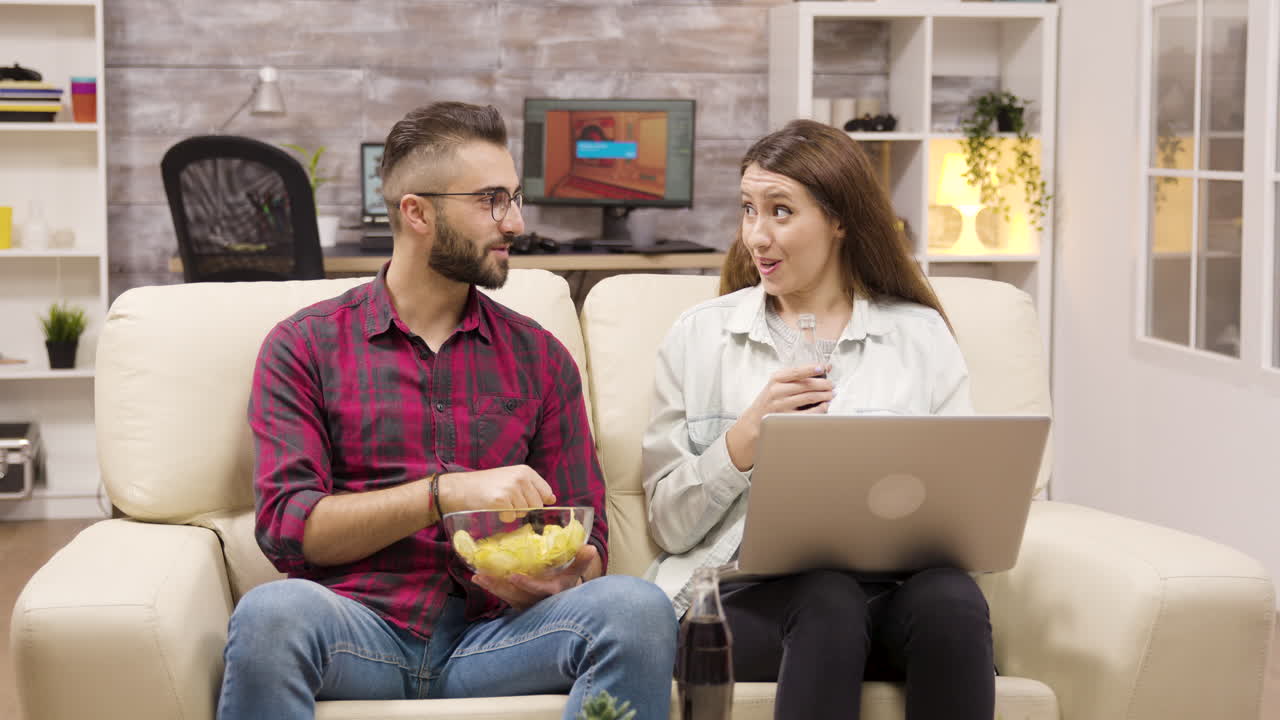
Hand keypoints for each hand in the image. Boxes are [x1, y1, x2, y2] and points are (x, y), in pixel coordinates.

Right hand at [436, 465, 555, 514]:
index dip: (539, 502)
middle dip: (524, 509)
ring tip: (499, 503)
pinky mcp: (501, 501)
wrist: (461, 488)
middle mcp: (520, 478)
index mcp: (525, 471)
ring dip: (512, 513)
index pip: (545, 492)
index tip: (526, 502)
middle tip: (508, 502)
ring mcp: (511, 489)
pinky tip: (493, 508)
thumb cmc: (486, 485)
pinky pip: (511, 518)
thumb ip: (531, 487)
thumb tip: (552, 499)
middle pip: (536, 505)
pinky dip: (503, 517)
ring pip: (524, 513)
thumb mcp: (511, 478)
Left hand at [471, 544, 598, 610]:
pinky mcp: (517, 603)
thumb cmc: (567, 585)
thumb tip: (590, 548)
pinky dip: (492, 587)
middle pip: (515, 595)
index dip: (526, 584)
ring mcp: (525, 604)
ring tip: (478, 576)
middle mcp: (536, 602)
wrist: (561, 606)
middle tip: (483, 576)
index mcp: (552, 593)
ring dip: (492, 586)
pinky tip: (479, 578)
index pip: (538, 590)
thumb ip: (581, 562)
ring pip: (506, 597)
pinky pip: (503, 596)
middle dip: (499, 587)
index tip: (513, 576)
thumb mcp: (575, 575)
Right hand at [725, 364, 832, 470]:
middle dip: (824, 384)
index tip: (824, 367)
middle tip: (832, 385)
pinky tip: (825, 406)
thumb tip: (820, 369)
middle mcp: (777, 391)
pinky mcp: (786, 418)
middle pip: (807, 385)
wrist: (754, 421)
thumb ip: (795, 377)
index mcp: (776, 379)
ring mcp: (781, 405)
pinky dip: (820, 409)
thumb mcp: (776, 385)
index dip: (813, 368)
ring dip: (824, 395)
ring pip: (809, 397)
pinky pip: (808, 413)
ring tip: (831, 394)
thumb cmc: (769, 401)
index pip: (797, 371)